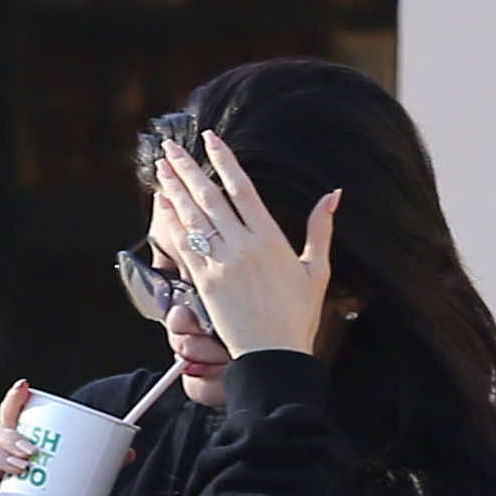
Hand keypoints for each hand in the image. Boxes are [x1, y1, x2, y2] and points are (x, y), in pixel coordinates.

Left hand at [153, 132, 339, 360]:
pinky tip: (161, 206)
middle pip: (210, 197)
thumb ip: (320, 229)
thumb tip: (333, 194)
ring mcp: (221, 264)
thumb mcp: (317, 270)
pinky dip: (171, 223)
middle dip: (188, 170)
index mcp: (270, 238)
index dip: (224, 160)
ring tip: (162, 169)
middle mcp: (243, 246)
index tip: (210, 139)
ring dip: (174, 191)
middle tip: (170, 149)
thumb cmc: (297, 316)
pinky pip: (184, 246)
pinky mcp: (205, 283)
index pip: (242, 188)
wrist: (273, 356)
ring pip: (193, 218)